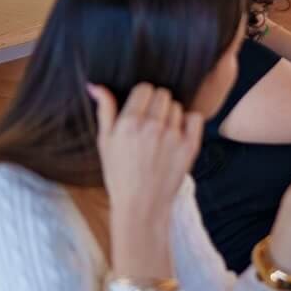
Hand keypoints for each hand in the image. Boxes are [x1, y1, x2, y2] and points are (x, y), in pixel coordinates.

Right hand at [91, 83, 202, 277]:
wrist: (141, 205)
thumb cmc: (119, 174)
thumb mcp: (105, 142)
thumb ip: (105, 110)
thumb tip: (96, 85)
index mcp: (128, 123)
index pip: (144, 88)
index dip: (142, 97)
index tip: (140, 109)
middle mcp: (152, 126)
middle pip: (162, 94)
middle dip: (156, 104)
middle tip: (151, 122)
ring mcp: (173, 136)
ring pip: (177, 106)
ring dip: (171, 115)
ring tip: (161, 134)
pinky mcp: (190, 146)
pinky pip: (195, 117)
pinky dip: (189, 122)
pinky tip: (178, 135)